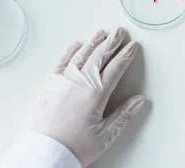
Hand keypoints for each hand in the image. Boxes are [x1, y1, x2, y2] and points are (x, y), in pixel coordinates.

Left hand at [32, 28, 145, 166]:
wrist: (44, 152)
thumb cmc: (73, 147)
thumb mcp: (105, 136)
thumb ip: (124, 116)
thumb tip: (140, 100)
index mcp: (96, 93)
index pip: (116, 67)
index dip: (126, 55)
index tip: (133, 46)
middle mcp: (80, 82)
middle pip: (100, 56)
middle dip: (112, 42)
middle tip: (120, 32)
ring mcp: (63, 80)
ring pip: (81, 54)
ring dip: (93, 42)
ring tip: (101, 32)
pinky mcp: (50, 83)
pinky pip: (62, 61)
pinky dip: (70, 51)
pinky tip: (77, 45)